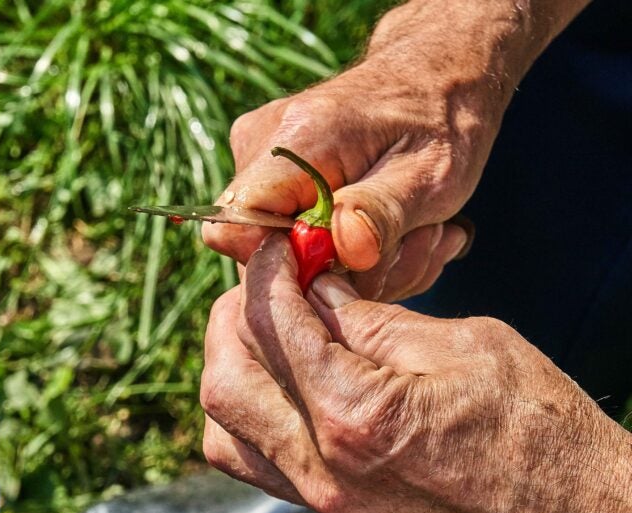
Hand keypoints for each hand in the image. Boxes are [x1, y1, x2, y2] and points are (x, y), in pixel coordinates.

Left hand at [200, 233, 631, 512]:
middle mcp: (322, 467)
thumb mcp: (463, 345)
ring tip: (270, 331)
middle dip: (235, 319)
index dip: (268, 273)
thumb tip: (315, 291)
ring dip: (233, 370)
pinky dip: (249, 414)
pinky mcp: (332, 511)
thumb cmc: (542, 430)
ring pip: (224, 431)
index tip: (279, 247)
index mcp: (355, 415)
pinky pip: (255, 462)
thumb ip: (372, 319)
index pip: (273, 326)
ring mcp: (322, 498)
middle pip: (224, 381)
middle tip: (269, 285)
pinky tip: (283, 380)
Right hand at [204, 53, 489, 300]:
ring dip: (354, 263)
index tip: (350, 261)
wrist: (437, 75)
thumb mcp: (433, 171)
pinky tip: (389, 230)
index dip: (290, 264)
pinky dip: (347, 250)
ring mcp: (259, 158)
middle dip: (339, 270)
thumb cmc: (441, 120)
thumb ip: (383, 212)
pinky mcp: (270, 175)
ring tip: (411, 233)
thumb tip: (347, 250)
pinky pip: (291, 239)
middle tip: (409, 246)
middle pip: (264, 250)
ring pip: (282, 252)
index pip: (238, 226)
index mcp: (296, 140)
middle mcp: (261, 145)